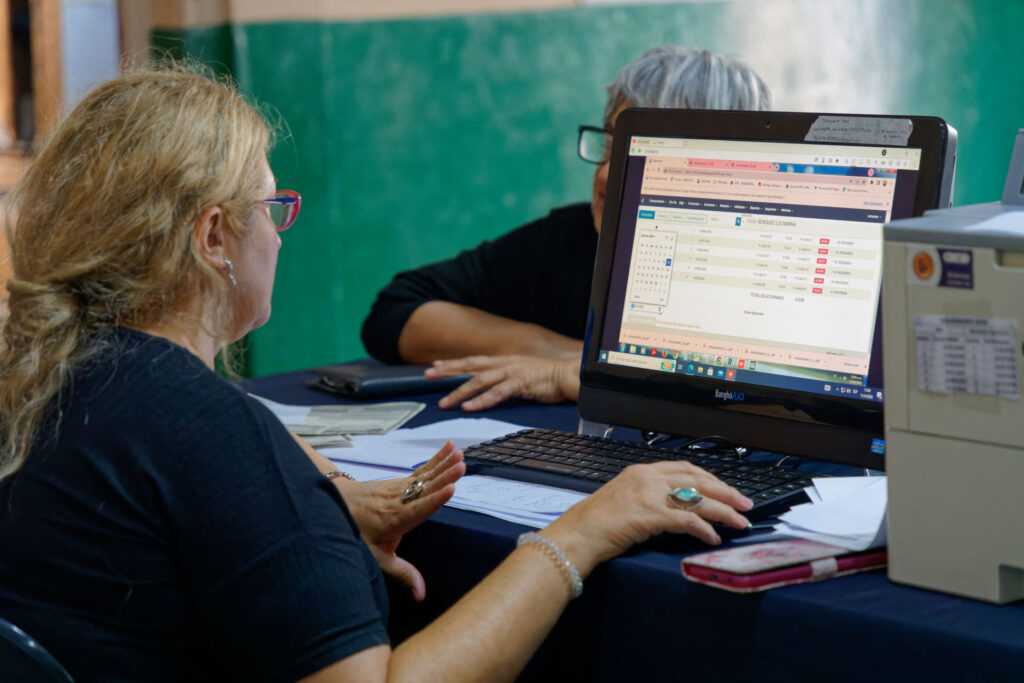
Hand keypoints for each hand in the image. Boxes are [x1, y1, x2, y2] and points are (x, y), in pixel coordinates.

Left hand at [336, 442, 465, 600]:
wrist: (336, 504)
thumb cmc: (358, 534)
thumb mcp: (377, 558)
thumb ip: (402, 573)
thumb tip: (422, 596)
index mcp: (395, 519)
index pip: (419, 508)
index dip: (435, 500)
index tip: (451, 489)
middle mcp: (399, 500)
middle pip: (425, 487)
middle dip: (444, 476)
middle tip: (461, 466)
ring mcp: (399, 487)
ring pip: (425, 475)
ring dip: (443, 464)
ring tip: (460, 454)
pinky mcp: (401, 481)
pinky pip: (422, 470)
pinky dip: (436, 460)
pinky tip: (449, 450)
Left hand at [426, 355, 580, 410]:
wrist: (568, 375)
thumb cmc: (546, 377)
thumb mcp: (520, 373)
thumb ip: (505, 377)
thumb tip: (490, 384)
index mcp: (503, 361)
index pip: (472, 361)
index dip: (453, 363)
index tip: (434, 366)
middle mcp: (504, 364)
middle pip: (470, 366)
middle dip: (448, 371)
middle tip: (428, 375)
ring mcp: (511, 373)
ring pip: (479, 381)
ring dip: (460, 392)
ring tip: (444, 402)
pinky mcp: (520, 384)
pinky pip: (497, 393)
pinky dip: (482, 400)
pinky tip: (469, 407)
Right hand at [541, 461, 752, 576]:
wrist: (578, 534)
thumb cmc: (597, 522)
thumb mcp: (625, 498)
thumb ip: (649, 496)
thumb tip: (678, 508)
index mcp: (642, 471)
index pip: (685, 468)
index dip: (711, 479)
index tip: (727, 490)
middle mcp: (648, 478)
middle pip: (697, 480)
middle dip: (726, 492)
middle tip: (745, 504)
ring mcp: (649, 495)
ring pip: (698, 499)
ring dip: (723, 512)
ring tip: (740, 522)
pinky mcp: (650, 515)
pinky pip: (686, 521)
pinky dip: (704, 529)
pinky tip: (713, 538)